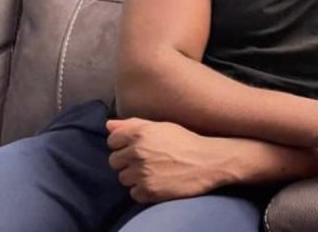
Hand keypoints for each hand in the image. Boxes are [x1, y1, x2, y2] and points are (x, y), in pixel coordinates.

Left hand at [106, 118, 231, 203]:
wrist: (208, 161)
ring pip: (123, 178)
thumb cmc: (186, 141)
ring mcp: (142, 173)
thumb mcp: (161, 126)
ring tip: (153, 172)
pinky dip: (143, 190)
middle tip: (146, 161)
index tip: (136, 147)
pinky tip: (157, 182)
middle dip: (127, 161)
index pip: (112, 140)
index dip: (123, 144)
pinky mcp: (149, 191)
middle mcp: (137, 152)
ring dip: (135, 176)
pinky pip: (134, 193)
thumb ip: (133, 124)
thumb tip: (108, 125)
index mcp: (139, 133)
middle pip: (114, 161)